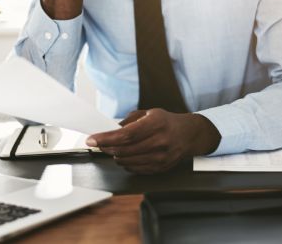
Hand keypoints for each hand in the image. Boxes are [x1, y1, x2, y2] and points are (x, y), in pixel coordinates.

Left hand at [86, 109, 221, 173]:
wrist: (189, 135)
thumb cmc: (167, 122)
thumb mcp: (149, 113)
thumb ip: (129, 121)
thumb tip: (110, 130)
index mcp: (156, 124)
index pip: (125, 135)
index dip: (105, 139)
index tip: (92, 139)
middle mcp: (159, 142)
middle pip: (124, 150)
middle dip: (106, 147)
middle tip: (98, 143)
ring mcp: (161, 157)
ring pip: (127, 161)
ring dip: (115, 155)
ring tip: (114, 148)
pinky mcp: (160, 168)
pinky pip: (135, 169)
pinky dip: (125, 163)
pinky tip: (126, 155)